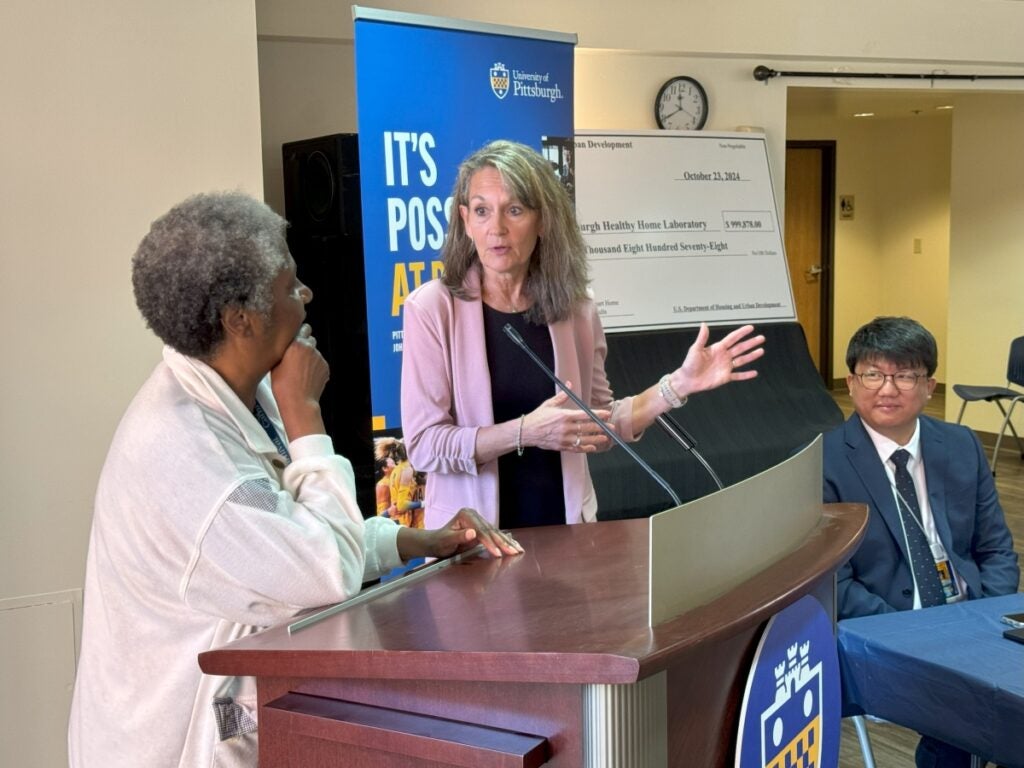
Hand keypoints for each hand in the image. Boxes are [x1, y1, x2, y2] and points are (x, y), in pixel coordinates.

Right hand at [271, 324, 329, 438]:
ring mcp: (320, 358)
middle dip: (304, 344)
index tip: (296, 336)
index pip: (303, 328)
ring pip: (315, 352)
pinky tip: (306, 376)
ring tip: (300, 370)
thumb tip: (284, 345)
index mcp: (297, 344)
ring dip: (310, 357)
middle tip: (296, 355)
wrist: (299, 402)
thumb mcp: (275, 364)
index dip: (299, 332)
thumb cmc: (283, 386)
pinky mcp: (326, 368)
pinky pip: (320, 363)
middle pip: (310, 339)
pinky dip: (315, 367)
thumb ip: (282, 350)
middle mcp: (311, 349)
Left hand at [396, 508, 523, 559]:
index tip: (497, 553)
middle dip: (503, 543)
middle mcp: (475, 515)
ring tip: (519, 550)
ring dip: (508, 543)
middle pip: (491, 530)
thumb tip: (472, 533)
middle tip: (514, 552)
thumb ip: (459, 537)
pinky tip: (515, 546)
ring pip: (496, 533)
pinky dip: (505, 542)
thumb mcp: (446, 540)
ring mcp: (480, 521)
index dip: (489, 542)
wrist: (436, 542)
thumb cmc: (439, 542)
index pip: (481, 531)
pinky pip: (496, 536)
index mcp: (466, 514)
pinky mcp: (483, 528)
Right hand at [522, 382, 613, 453]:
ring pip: (584, 439)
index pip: (585, 415)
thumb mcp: (549, 404)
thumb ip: (562, 396)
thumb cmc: (537, 417)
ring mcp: (564, 438)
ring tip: (605, 438)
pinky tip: (592, 448)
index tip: (606, 415)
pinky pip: (576, 449)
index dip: (598, 415)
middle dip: (601, 428)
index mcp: (564, 416)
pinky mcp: (561, 446)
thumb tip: (569, 384)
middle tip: (611, 427)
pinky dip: (585, 448)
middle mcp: (566, 428)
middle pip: (587, 428)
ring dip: (596, 439)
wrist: (526, 432)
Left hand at [670, 323, 764, 396]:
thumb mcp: (695, 349)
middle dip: (751, 343)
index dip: (741, 333)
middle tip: (762, 338)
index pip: (732, 338)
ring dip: (751, 356)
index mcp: (718, 348)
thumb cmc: (689, 364)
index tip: (750, 327)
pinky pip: (738, 376)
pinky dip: (746, 375)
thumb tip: (704, 324)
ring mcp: (725, 367)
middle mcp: (724, 356)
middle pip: (740, 348)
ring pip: (742, 360)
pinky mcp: (725, 377)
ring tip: (761, 351)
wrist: (688, 380)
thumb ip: (702, 338)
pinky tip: (755, 373)